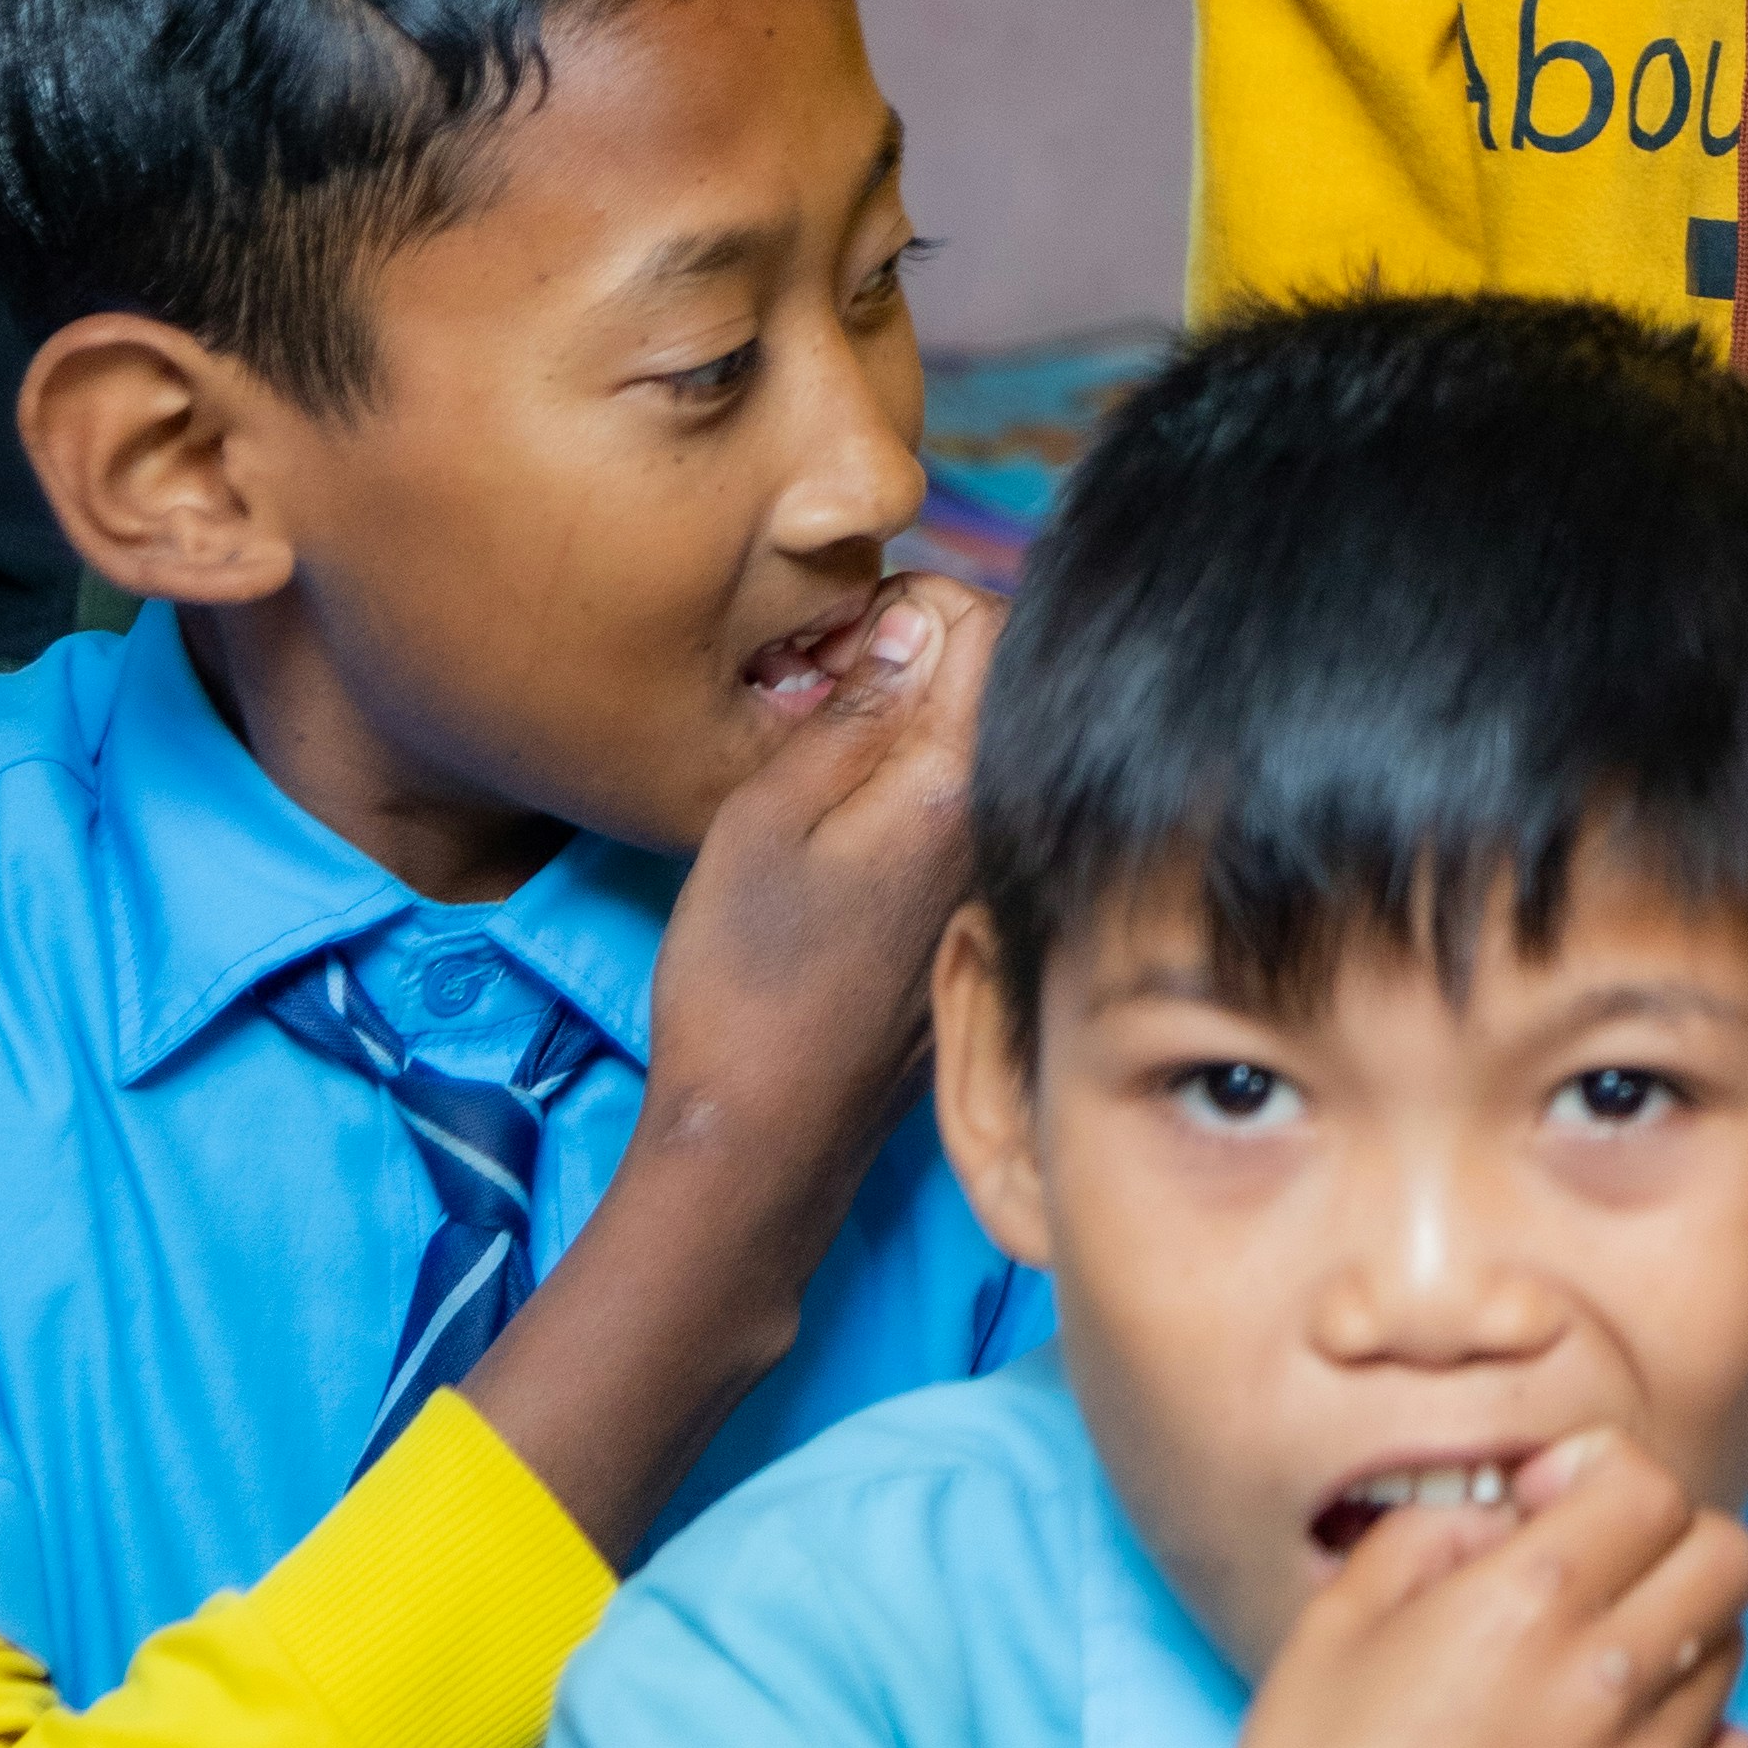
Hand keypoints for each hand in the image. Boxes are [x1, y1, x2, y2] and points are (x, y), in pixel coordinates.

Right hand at [467, 588, 984, 1562]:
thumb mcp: (764, 818)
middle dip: (924, 658)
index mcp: (959, 788)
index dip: (919, 606)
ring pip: (985, 751)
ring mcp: (996, 881)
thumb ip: (851, 714)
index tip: (844, 637)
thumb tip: (912, 630)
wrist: (762, 1140)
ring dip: (921, 724)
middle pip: (1000, 686)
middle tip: (826, 684)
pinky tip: (853, 820)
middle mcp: (1004, 830)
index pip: (995, 630)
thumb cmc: (744, 979)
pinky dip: (923, 788)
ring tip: (828, 747)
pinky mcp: (978, 922)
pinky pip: (972, 815)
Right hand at [1149, 1432, 1747, 1747]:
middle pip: (1726, 1556)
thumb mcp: (1336, 1618)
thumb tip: (1515, 1515)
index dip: (1601, 1478)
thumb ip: (1436, 1531)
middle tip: (1599, 1581)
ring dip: (1676, 1644)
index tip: (1552, 1510)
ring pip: (1730, 1654)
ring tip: (1591, 1684)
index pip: (1651, 1484)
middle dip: (1665, 1545)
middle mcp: (1606, 1677)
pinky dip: (1709, 1745)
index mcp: (1524, 1600)